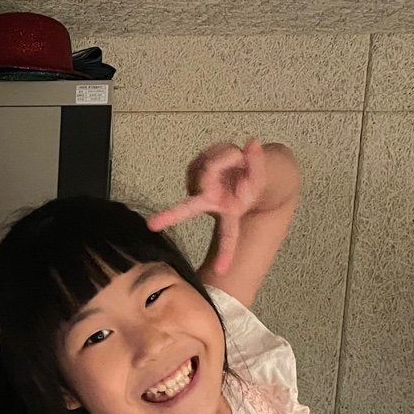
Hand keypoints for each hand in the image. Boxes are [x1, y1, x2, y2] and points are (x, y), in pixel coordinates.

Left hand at [147, 138, 274, 275]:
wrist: (245, 170)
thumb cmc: (251, 181)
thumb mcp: (261, 175)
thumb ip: (258, 162)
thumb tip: (252, 143)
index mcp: (228, 213)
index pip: (228, 236)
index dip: (226, 253)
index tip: (221, 270)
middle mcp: (209, 203)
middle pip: (189, 208)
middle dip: (170, 216)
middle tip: (152, 225)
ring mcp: (197, 188)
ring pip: (206, 167)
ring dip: (223, 157)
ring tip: (235, 160)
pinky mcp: (192, 173)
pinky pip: (202, 158)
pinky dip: (214, 153)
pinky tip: (222, 159)